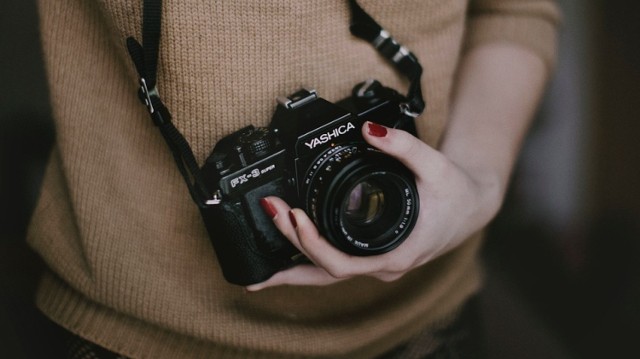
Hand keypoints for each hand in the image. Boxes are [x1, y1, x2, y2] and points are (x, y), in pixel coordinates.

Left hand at [246, 121, 502, 290]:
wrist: (472, 206)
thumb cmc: (457, 193)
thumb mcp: (436, 164)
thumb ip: (403, 146)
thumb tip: (369, 130)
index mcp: (397, 252)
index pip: (343, 263)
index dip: (313, 244)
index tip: (294, 217)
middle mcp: (384, 266)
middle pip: (326, 273)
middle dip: (292, 250)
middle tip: (271, 214)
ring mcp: (377, 265)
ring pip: (328, 277)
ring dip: (294, 267)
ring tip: (258, 270)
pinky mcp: (372, 257)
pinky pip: (335, 267)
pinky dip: (308, 263)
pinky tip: (287, 257)